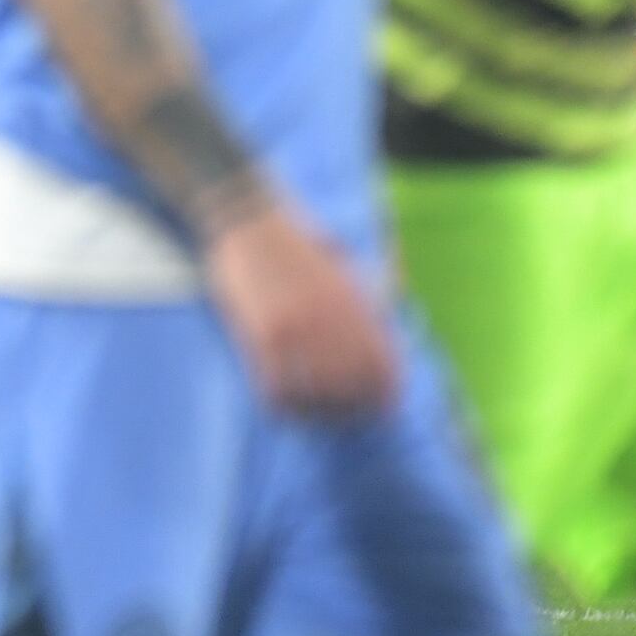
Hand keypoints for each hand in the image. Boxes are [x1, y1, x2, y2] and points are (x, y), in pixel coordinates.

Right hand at [203, 202, 398, 421]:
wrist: (245, 216)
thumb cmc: (296, 241)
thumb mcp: (346, 265)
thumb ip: (370, 299)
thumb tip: (390, 332)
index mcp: (357, 303)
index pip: (385, 368)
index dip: (385, 397)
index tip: (378, 410)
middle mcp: (332, 319)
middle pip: (355, 387)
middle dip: (353, 410)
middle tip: (343, 418)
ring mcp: (296, 327)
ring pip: (319, 394)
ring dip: (318, 413)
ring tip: (313, 417)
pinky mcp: (262, 331)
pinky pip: (278, 388)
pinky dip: (284, 406)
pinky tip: (282, 407)